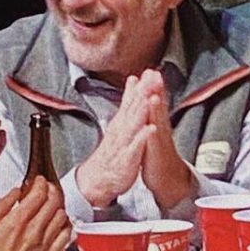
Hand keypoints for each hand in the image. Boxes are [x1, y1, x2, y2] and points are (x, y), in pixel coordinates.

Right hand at [0, 179, 70, 250]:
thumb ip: (1, 206)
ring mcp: (44, 245)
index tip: (39, 181)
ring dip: (58, 207)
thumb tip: (15, 192)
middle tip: (47, 190)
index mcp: (16, 222)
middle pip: (53, 202)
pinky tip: (59, 225)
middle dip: (51, 191)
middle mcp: (33, 232)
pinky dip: (65, 226)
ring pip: (62, 217)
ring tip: (52, 207)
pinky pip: (66, 236)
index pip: (38, 193)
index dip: (41, 183)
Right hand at [74, 71, 161, 212]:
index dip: (141, 86)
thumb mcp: (120, 123)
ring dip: (140, 111)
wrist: (99, 178)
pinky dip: (142, 137)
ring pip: (132, 125)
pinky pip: (135, 147)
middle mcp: (121, 130)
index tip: (150, 72)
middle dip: (142, 94)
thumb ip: (127, 101)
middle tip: (150, 79)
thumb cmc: (113, 151)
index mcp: (121, 122)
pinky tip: (151, 129)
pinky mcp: (127, 158)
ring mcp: (123, 144)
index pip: (131, 101)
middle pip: (132, 109)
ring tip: (149, 99)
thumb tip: (133, 80)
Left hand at [138, 83, 197, 211]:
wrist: (168, 180)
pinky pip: (156, 142)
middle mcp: (161, 129)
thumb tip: (152, 99)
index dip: (153, 85)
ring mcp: (160, 141)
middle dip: (157, 90)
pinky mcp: (157, 154)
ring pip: (159, 122)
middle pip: (159, 106)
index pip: (156, 101)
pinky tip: (152, 126)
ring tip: (154, 92)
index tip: (150, 69)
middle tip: (154, 72)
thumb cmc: (158, 155)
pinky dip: (154, 133)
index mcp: (158, 123)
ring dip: (157, 107)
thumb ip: (154, 116)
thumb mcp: (155, 132)